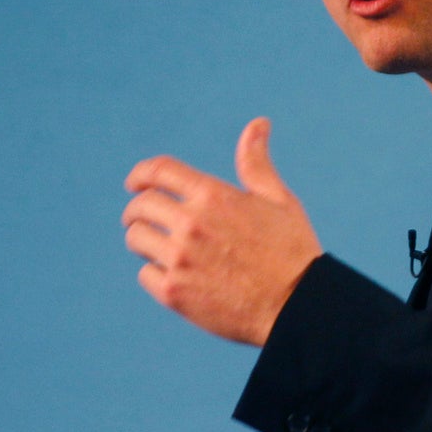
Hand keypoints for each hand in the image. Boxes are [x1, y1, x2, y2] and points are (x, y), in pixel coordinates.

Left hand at [123, 117, 322, 345]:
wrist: (297, 307)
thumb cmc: (292, 251)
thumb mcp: (278, 200)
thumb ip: (256, 162)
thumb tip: (258, 123)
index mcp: (213, 195)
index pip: (159, 171)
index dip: (141, 174)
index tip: (134, 183)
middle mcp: (191, 224)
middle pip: (141, 206)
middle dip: (137, 209)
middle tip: (139, 218)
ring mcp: (180, 259)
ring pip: (137, 239)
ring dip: (142, 238)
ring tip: (154, 245)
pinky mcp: (174, 293)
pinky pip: (145, 274)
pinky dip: (153, 272)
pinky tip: (171, 274)